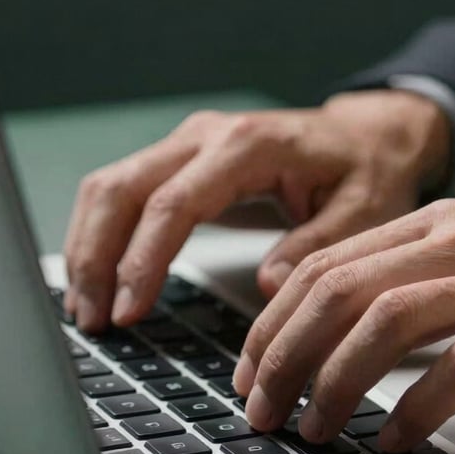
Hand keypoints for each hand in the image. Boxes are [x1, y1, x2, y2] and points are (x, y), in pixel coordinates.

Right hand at [64, 90, 450, 331]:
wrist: (367, 136)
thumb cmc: (367, 171)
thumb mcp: (363, 211)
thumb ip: (316, 246)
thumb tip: (268, 285)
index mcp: (249, 146)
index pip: (174, 203)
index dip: (144, 259)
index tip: (130, 310)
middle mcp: (208, 135)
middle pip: (123, 188)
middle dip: (97, 256)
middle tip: (93, 318)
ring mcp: (190, 142)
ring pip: (111, 186)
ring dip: (90, 245)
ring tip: (87, 306)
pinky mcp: (185, 158)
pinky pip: (125, 189)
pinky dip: (104, 232)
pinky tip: (102, 272)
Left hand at [235, 199, 454, 451]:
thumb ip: (419, 281)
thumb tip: (344, 334)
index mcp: (440, 223)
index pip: (326, 265)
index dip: (272, 322)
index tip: (250, 370)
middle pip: (340, 291)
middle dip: (283, 355)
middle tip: (260, 408)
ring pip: (386, 323)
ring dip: (334, 382)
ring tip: (312, 428)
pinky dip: (418, 408)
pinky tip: (396, 438)